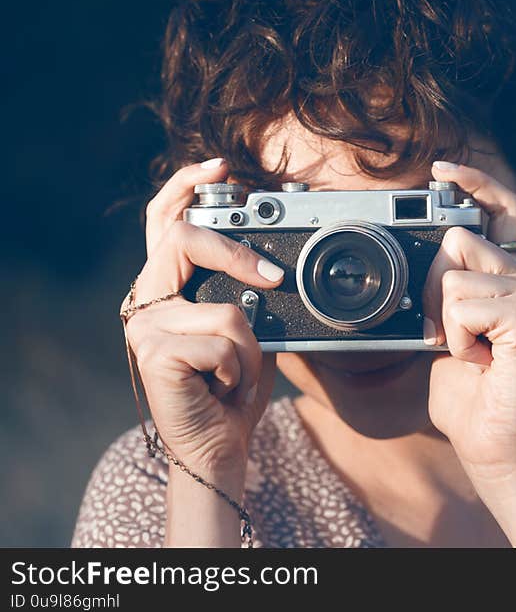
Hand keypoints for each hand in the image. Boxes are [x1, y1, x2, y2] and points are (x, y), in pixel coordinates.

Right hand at [122, 159, 283, 476]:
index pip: (162, 220)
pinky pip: (223, 341)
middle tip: (274, 277)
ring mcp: (144, 327)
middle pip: (183, 240)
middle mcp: (146, 301)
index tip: (221, 166)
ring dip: (249, 346)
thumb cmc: (233, 386)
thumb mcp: (247, 328)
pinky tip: (223, 388)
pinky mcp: (154, 354)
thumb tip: (273, 258)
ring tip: (238, 373)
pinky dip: (240, 368)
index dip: (186, 186)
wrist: (219, 444)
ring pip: (221, 306)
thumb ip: (245, 291)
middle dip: (237, 253)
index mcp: (167, 288)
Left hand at [422, 161, 515, 490]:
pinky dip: (457, 340)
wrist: (490, 441)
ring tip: (471, 353)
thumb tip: (422, 258)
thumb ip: (442, 290)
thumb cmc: (466, 391)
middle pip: (458, 239)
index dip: (474, 182)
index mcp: (511, 276)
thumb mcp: (444, 329)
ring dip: (445, 323)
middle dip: (433, 289)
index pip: (501, 208)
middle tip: (452, 334)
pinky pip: (462, 305)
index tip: (442, 169)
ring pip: (452, 275)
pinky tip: (480, 361)